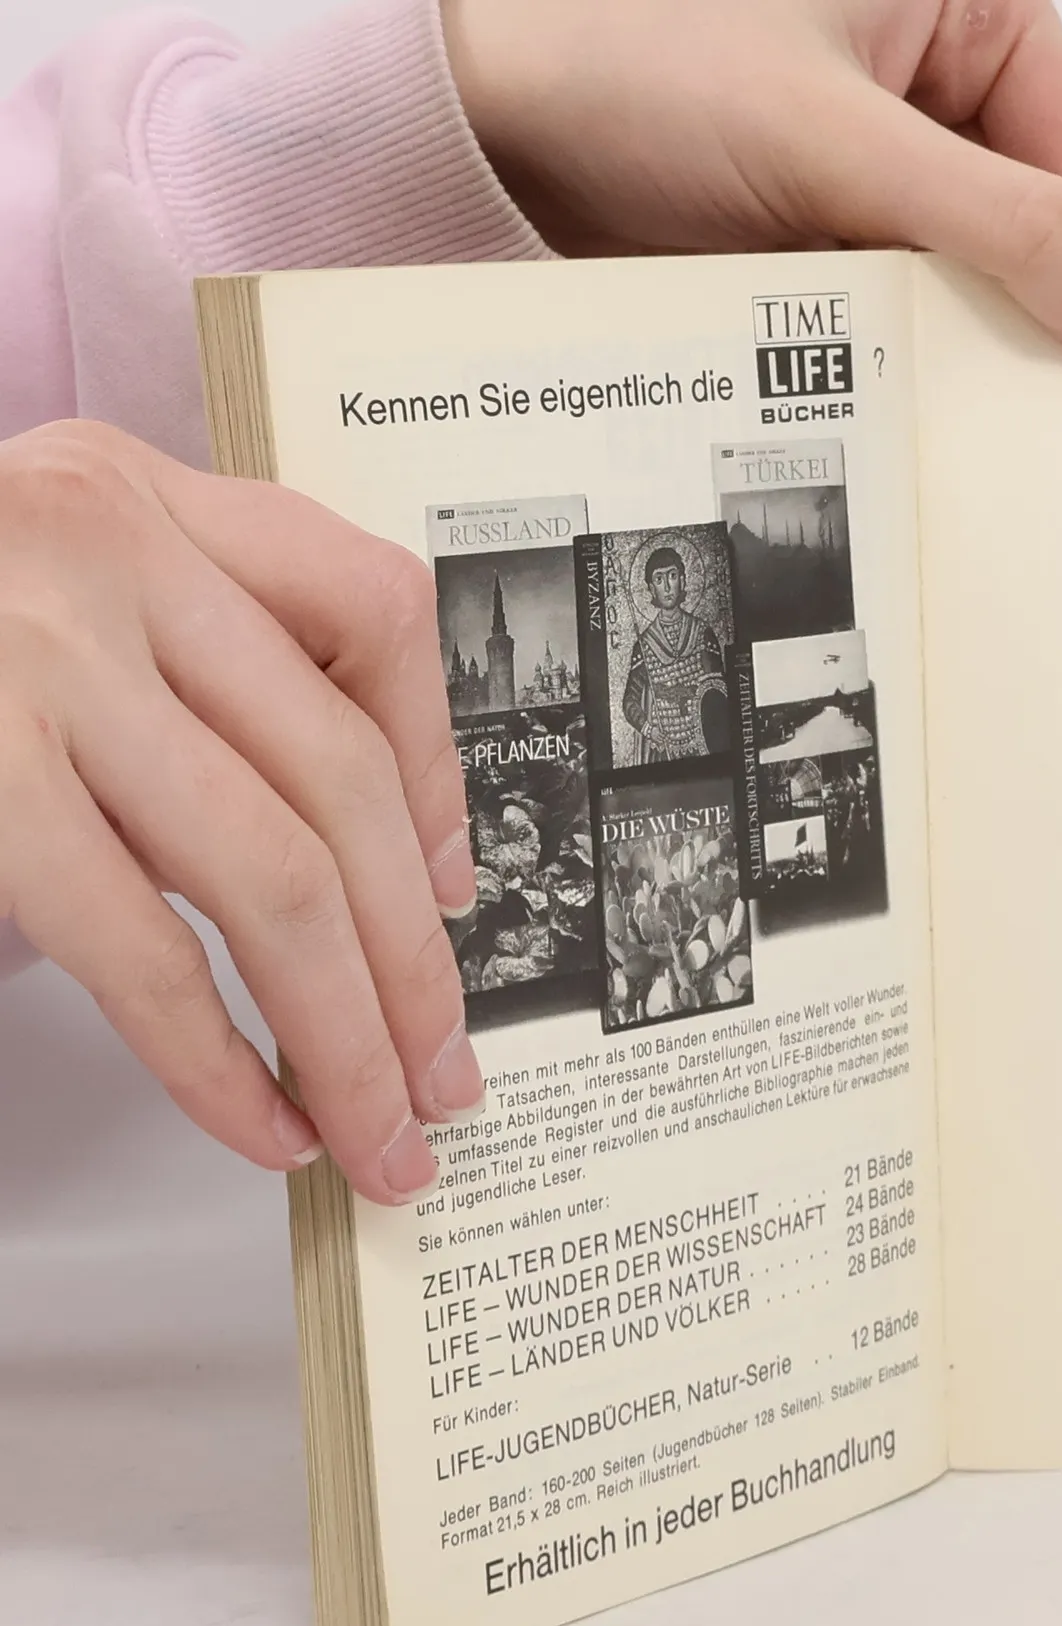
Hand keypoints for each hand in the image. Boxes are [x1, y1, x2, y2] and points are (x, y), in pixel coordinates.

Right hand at [0, 422, 482, 1205]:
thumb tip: (386, 874)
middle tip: (445, 1077)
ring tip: (380, 1129)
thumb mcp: (55, 596)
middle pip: (341, 782)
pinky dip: (216, 1057)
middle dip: (415, 962)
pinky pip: (139, 945)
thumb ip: (195, 681)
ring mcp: (27, 658)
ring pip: (271, 873)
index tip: (453, 896)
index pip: (374, 613)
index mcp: (139, 494)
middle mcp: (99, 548)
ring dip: (344, 1031)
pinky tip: (260, 1120)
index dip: (439, 777)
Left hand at [441, 0, 1061, 367]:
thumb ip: (998, 225)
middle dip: (1007, 312)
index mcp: (968, 3)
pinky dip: (882, 342)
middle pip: (1030, 229)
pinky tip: (860, 374)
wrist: (487, 127)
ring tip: (903, 375)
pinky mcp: (824, 220)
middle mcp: (931, 74)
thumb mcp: (836, 141)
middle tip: (997, 399)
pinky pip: (893, 301)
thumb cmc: (628, 65)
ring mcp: (876, 154)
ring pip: (961, 277)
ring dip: (936, 336)